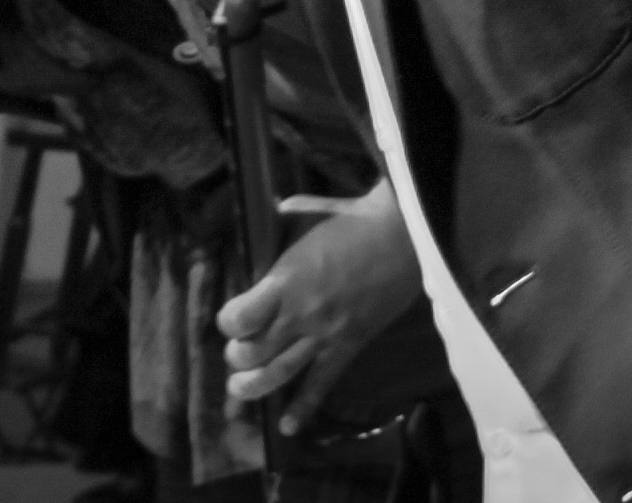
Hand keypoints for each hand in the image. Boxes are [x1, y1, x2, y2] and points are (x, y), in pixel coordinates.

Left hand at [217, 180, 422, 435]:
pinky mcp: (348, 346)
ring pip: (279, 373)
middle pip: (254, 350)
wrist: (403, 238)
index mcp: (284, 279)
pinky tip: (288, 427)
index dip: (228, 323)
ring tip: (240, 390)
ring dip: (254, 386)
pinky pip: (321, 384)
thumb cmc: (356, 222)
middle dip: (237, 357)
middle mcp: (298, 313)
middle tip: (237, 353)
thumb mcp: (314, 215)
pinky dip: (303, 408)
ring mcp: (323, 334)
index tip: (231, 320)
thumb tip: (278, 205)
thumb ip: (292, 214)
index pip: (239, 317)